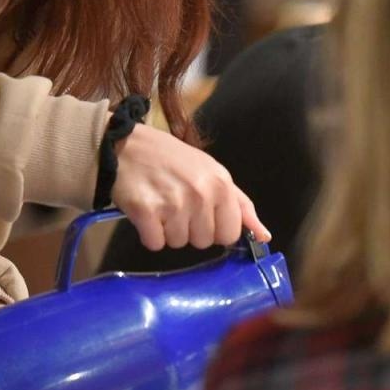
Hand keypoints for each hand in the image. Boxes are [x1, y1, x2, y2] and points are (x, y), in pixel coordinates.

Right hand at [112, 123, 270, 250]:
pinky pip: (154, 243)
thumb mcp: (211, 172)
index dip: (214, 228)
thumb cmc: (170, 159)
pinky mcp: (146, 212)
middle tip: (175, 202)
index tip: (200, 212)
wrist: (124, 145)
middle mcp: (200, 194)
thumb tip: (264, 236)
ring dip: (167, 230)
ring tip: (159, 202)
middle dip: (188, 228)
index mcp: (220, 183)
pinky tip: (146, 210)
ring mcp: (173, 204)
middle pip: (203, 242)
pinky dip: (148, 233)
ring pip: (178, 243)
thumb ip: (240, 205)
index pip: (230, 234)